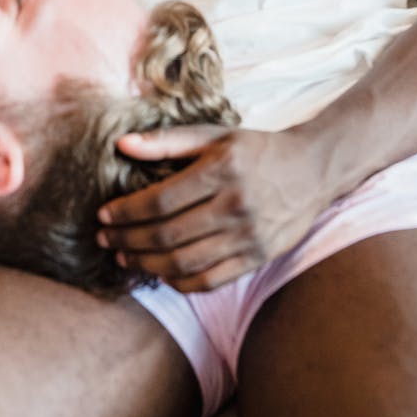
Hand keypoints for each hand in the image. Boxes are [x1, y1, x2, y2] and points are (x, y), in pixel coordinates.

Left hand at [97, 124, 328, 292]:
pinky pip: (211, 280)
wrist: (313, 168)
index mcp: (221, 170)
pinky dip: (180, 282)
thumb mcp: (214, 134)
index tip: (104, 215)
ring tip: (125, 258)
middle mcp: (235, 205)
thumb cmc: (256, 148)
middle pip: (168, 235)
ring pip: (185, 262)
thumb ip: (167, 141)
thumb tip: (122, 145)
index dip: (127, 212)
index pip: (161, 200)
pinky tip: (161, 273)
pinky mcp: (258, 257)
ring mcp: (248, 236)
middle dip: (128, 240)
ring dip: (147, 264)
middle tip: (105, 240)